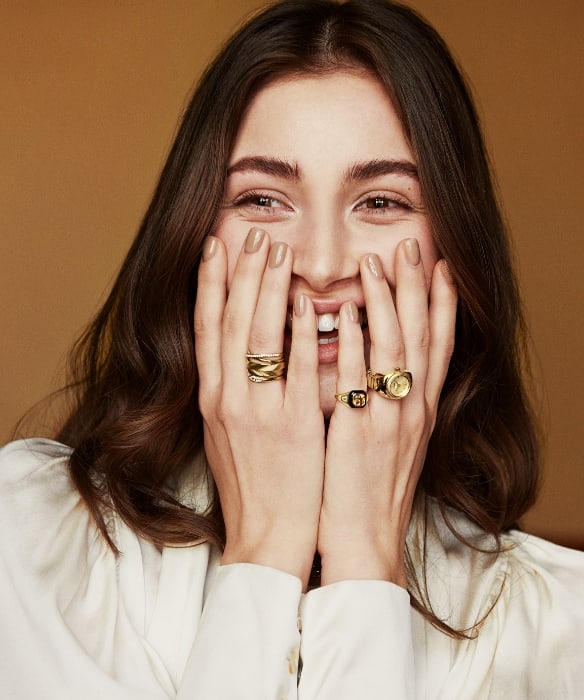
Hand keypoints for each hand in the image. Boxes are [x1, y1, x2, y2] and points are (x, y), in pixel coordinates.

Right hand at [194, 229, 324, 585]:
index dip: (210, 283)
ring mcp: (260, 410)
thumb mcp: (227, 433)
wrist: (267, 535)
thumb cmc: (252, 483)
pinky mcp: (295, 425)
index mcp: (212, 398)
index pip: (206, 327)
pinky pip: (299, 369)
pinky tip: (311, 302)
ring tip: (281, 250)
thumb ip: (233, 389)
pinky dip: (303, 333)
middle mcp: (229, 398)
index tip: (216, 246)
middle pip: (232, 321)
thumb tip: (240, 351)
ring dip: (269, 289)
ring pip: (259, 336)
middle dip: (243, 273)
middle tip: (256, 234)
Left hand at [318, 239, 456, 586]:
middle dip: (417, 288)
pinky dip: (355, 344)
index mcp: (419, 410)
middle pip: (421, 337)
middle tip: (411, 246)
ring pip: (393, 350)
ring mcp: (388, 420)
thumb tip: (379, 365)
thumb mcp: (391, 441)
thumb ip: (389, 400)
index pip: (438, 346)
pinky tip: (345, 313)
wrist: (364, 541)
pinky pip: (358, 381)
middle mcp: (411, 409)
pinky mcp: (358, 434)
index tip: (440, 266)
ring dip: (386, 303)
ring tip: (375, 263)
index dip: (443, 303)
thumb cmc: (371, 490)